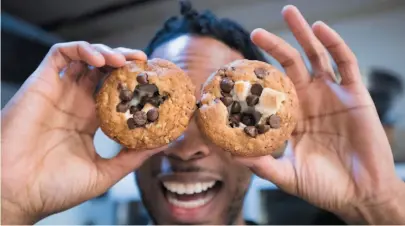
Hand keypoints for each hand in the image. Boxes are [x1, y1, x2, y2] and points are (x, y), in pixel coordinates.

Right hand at [1, 42, 161, 223]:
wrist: (18, 194)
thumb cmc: (55, 188)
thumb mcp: (103, 173)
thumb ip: (131, 158)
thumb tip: (162, 145)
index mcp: (90, 121)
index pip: (116, 92)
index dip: (133, 84)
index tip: (153, 81)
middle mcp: (75, 103)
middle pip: (103, 71)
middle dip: (124, 62)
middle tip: (144, 62)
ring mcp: (59, 93)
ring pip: (85, 58)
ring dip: (107, 52)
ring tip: (125, 60)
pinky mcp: (41, 84)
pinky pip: (60, 54)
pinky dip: (81, 50)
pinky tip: (100, 59)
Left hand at [236, 5, 403, 223]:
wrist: (361, 194)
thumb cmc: (324, 186)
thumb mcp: (286, 175)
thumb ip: (260, 163)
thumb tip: (228, 154)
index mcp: (291, 116)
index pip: (270, 89)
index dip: (255, 76)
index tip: (235, 66)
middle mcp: (309, 100)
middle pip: (290, 64)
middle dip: (274, 45)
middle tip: (255, 31)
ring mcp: (332, 94)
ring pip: (316, 56)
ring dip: (302, 33)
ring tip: (288, 12)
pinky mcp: (355, 94)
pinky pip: (345, 63)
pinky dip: (333, 43)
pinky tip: (320, 29)